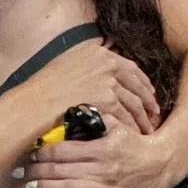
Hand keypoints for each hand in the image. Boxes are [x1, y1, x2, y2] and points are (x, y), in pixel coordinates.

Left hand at [23, 117, 169, 187]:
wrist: (163, 164)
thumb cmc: (136, 143)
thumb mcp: (119, 126)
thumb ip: (99, 117)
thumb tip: (76, 107)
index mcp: (102, 149)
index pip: (64, 151)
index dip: (42, 153)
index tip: (29, 153)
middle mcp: (103, 170)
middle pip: (62, 171)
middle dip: (37, 171)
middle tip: (20, 172)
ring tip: (30, 187)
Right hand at [28, 44, 160, 135]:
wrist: (33, 104)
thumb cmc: (42, 89)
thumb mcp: (66, 66)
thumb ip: (86, 67)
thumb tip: (99, 74)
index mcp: (97, 53)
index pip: (129, 67)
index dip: (141, 81)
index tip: (148, 91)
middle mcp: (106, 63)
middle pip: (136, 83)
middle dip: (147, 99)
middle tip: (154, 111)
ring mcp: (108, 81)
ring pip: (134, 101)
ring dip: (143, 116)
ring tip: (147, 127)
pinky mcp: (107, 99)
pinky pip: (126, 115)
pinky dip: (132, 126)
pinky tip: (134, 134)